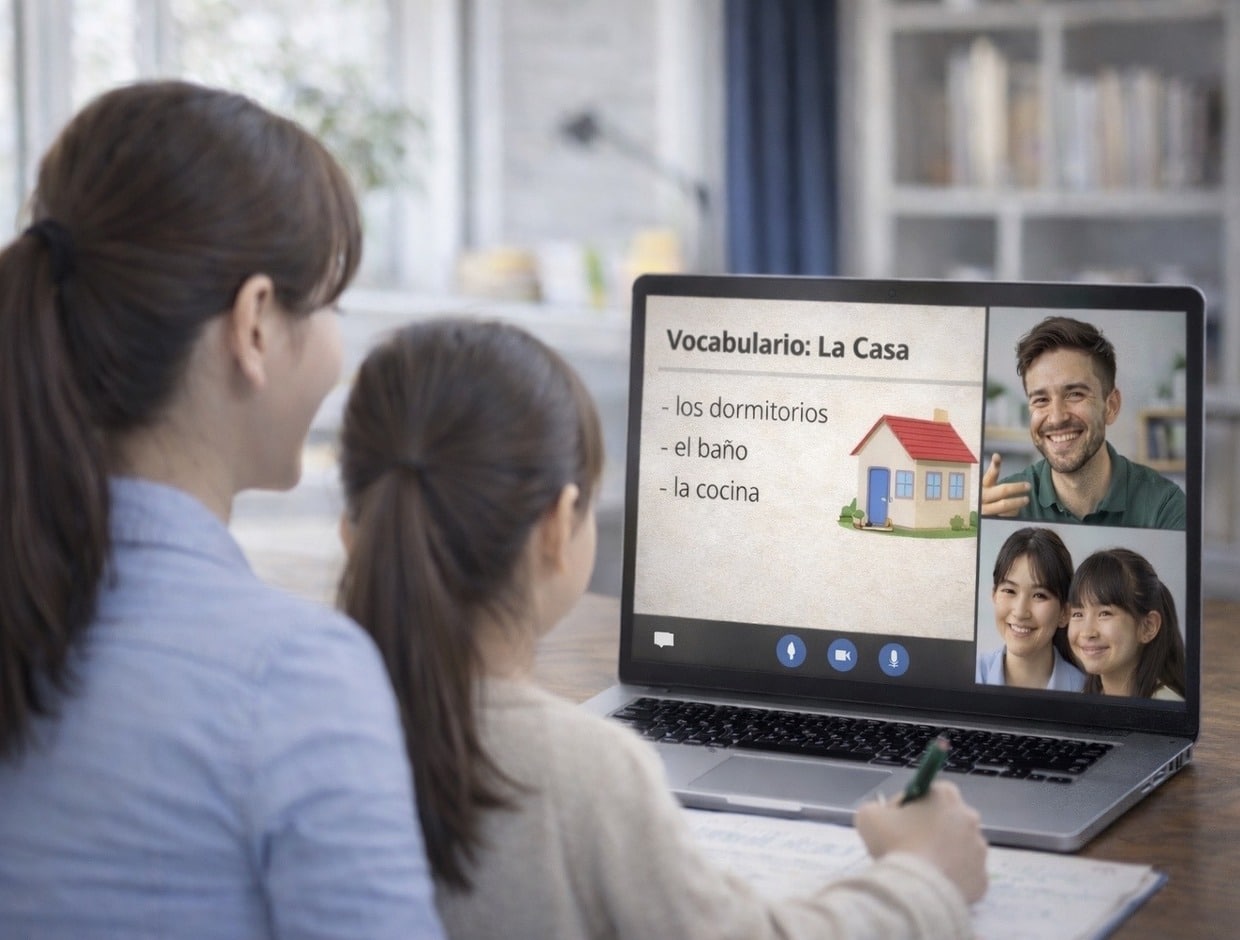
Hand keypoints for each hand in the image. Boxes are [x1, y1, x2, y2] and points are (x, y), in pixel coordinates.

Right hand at [856, 781, 988, 903]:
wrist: (918, 889)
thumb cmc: (896, 844)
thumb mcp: (869, 816)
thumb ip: (877, 808)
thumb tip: (885, 815)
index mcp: (945, 796)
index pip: (929, 792)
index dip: (910, 805)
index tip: (896, 821)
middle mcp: (970, 818)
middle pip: (947, 819)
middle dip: (930, 829)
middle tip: (907, 845)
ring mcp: (980, 850)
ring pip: (959, 848)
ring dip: (943, 853)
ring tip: (920, 868)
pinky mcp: (983, 879)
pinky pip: (965, 875)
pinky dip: (951, 878)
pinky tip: (933, 883)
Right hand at [980, 452, 1028, 517]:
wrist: (973, 516)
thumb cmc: (983, 497)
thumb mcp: (986, 485)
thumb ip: (992, 471)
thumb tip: (996, 455)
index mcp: (980, 486)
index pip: (989, 474)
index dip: (995, 466)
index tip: (999, 458)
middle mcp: (981, 497)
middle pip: (1003, 490)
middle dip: (1017, 487)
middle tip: (1028, 486)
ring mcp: (985, 510)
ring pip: (1005, 505)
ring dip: (1018, 502)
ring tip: (1026, 500)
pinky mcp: (989, 520)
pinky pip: (1005, 516)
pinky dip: (1013, 512)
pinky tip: (1016, 509)